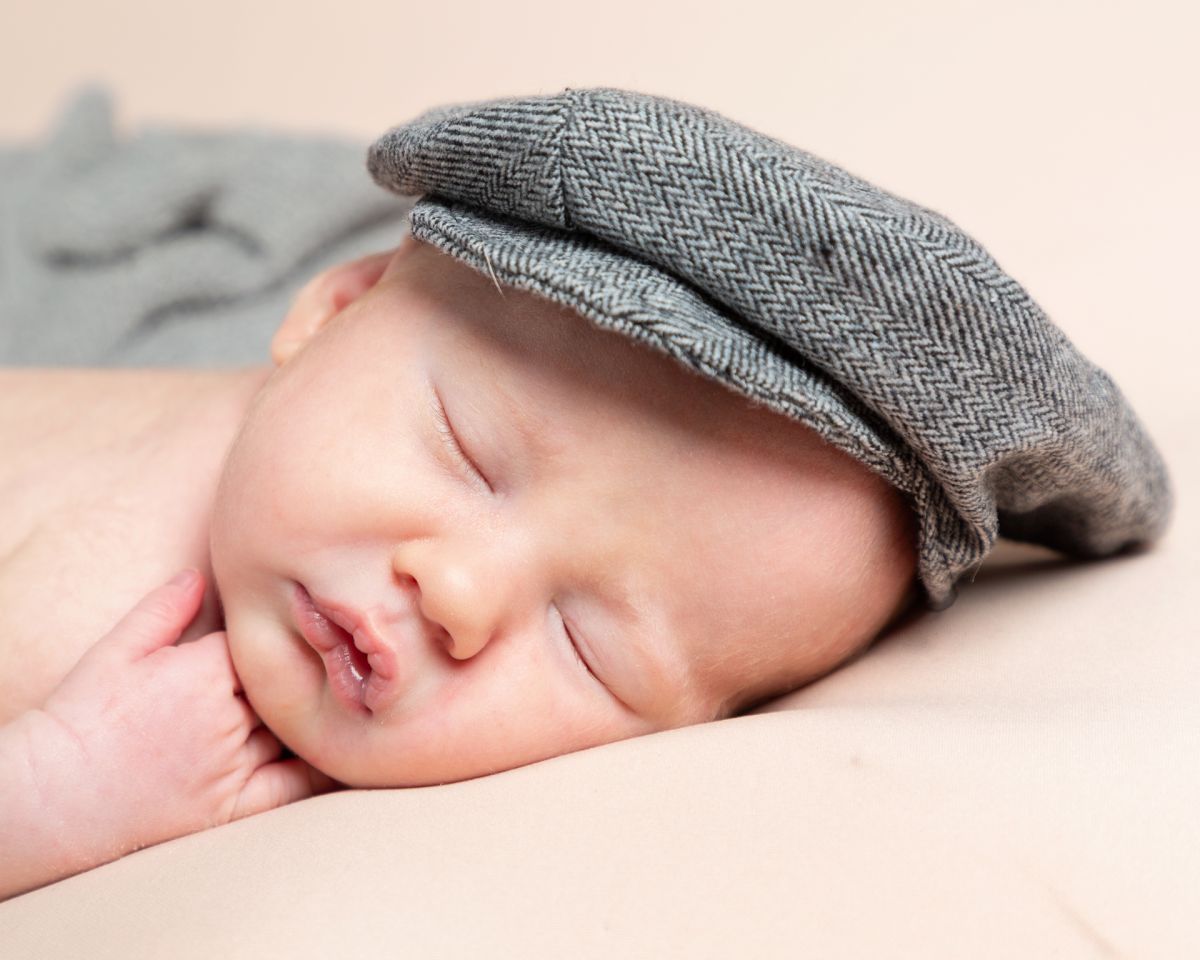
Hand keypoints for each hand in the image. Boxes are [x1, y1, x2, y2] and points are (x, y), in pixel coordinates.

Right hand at [28, 568, 336, 868]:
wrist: (52, 798)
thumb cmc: (80, 720)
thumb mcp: (115, 651)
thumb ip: (164, 610)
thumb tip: (201, 574)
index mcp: (202, 673)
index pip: (262, 644)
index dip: (272, 640)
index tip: (286, 633)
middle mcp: (223, 718)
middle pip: (285, 685)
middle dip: (299, 673)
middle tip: (323, 661)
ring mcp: (230, 765)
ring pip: (293, 729)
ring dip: (313, 713)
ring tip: (339, 696)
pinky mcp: (231, 807)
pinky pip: (293, 785)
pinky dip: (318, 767)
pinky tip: (338, 750)